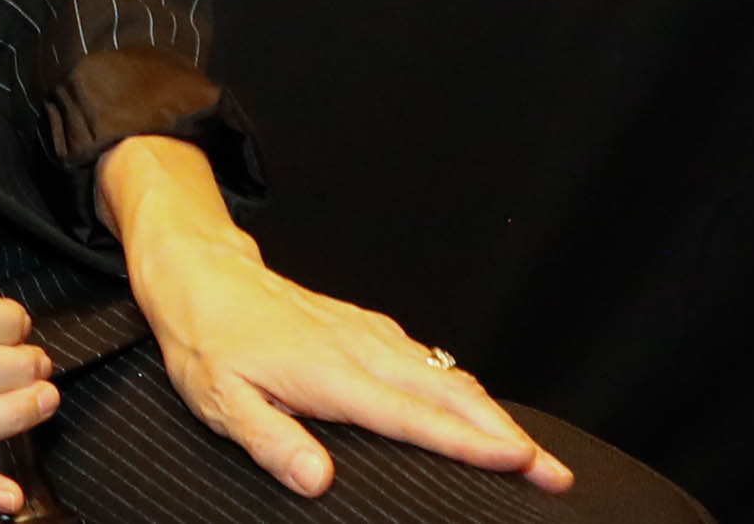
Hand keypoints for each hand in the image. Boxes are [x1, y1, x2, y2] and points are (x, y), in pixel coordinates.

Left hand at [99, 137, 569, 497]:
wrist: (199, 272)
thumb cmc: (206, 339)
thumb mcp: (221, 401)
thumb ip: (272, 441)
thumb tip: (316, 480)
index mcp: (332, 374)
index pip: (415, 418)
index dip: (470, 443)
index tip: (519, 462)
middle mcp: (361, 350)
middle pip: (451, 396)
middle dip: (508, 434)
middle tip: (554, 472)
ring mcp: (367, 335)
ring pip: (446, 375)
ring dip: (493, 412)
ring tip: (531, 451)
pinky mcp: (364, 327)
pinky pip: (426, 359)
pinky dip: (462, 386)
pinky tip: (475, 405)